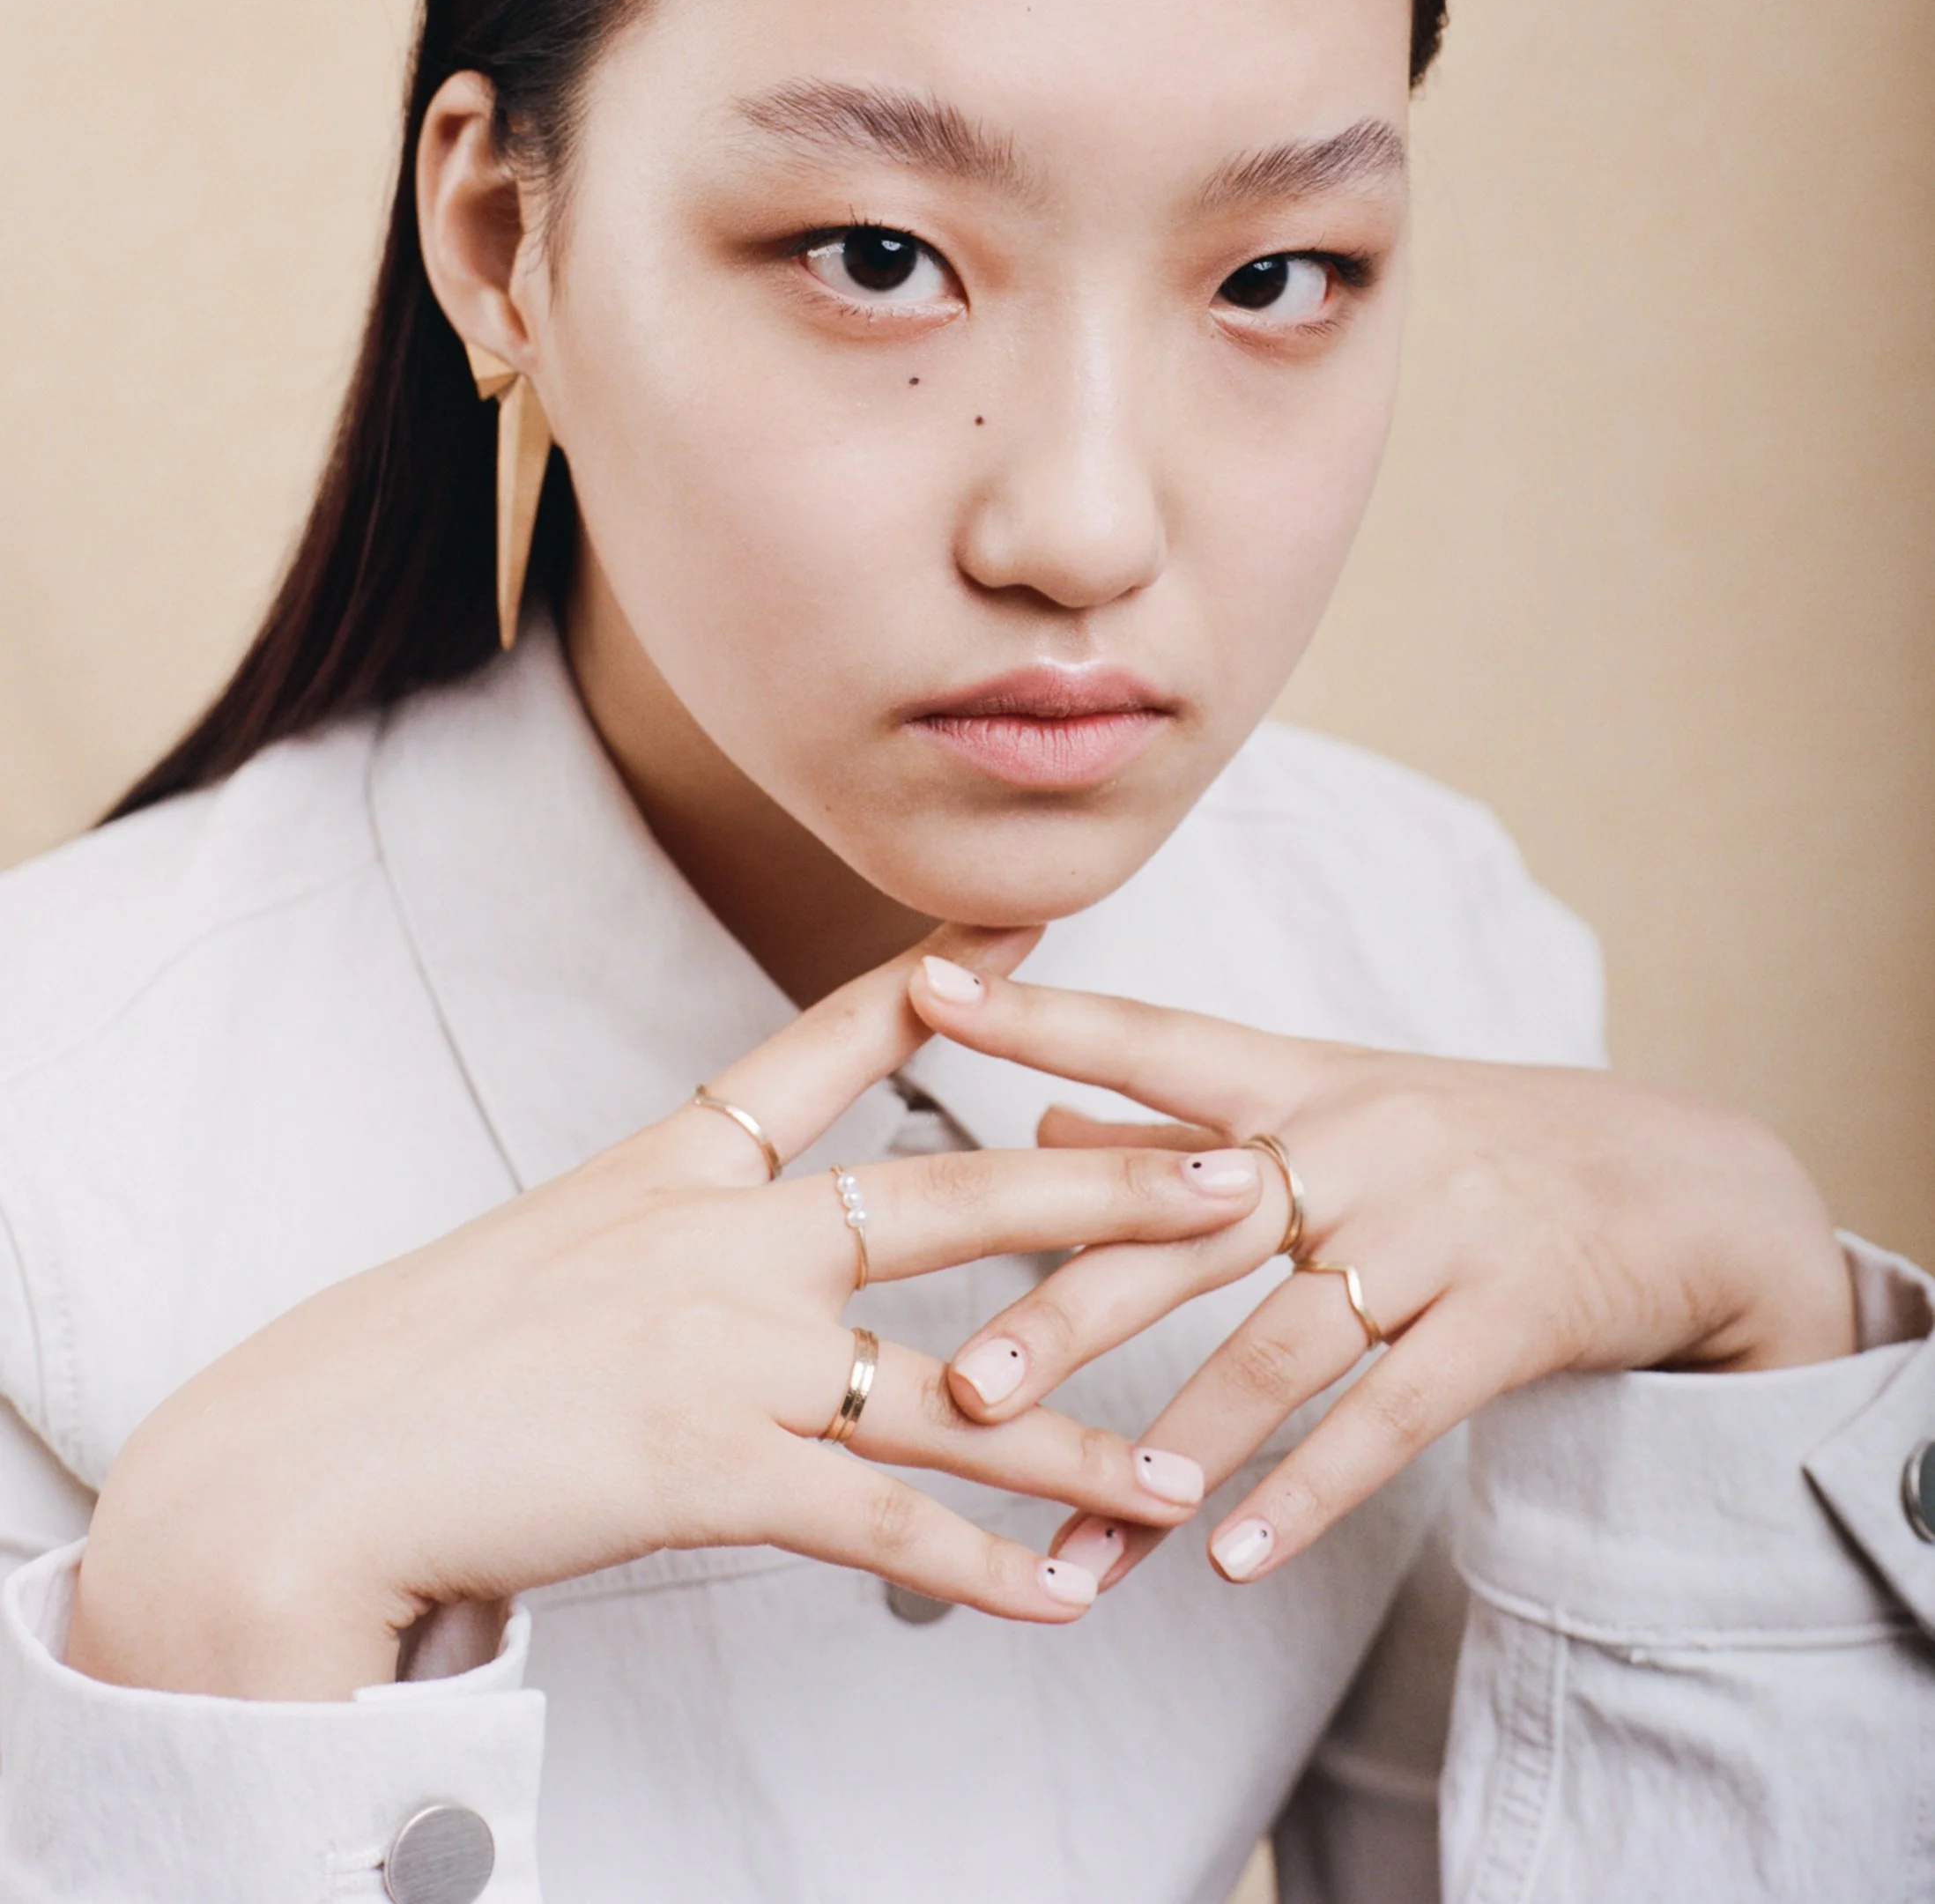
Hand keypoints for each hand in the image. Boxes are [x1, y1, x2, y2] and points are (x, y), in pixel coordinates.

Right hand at [67, 930, 1265, 1696]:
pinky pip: (882, 1523)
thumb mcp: (548, 1253)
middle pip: (954, 1195)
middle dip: (1109, 1186)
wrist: (305, 1462)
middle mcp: (720, 1236)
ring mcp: (723, 1348)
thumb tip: (739, 1258)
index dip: (934, 980)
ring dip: (1084, 1432)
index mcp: (675, 1167)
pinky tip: (1068, 1598)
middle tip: (1240, 1174)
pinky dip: (982, 1569)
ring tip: (1193, 1460)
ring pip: (954, 1385)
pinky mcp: (710, 1466)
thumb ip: (661, 1239)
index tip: (1026, 924)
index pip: (825, 1051)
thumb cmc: (419, 1364)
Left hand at [907, 951, 1856, 1590]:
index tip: (926, 992)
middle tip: (964, 1384)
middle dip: (1072, 1307)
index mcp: (1299, 1079)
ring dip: (1181, 1440)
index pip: (1151, 1036)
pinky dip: (1308, 1490)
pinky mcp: (1506, 1319)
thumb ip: (1180, 1115)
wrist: (1680, 1181)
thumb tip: (1042, 1117)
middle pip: (1188, 1223)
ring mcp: (1435, 1232)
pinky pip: (1393, 1417)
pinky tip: (1228, 1557)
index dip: (1041, 1017)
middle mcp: (1356, 1142)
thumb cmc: (1469, 1137)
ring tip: (1088, 1521)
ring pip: (1282, 1342)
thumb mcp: (1333, 1101)